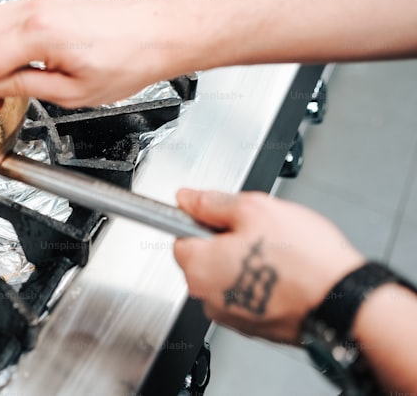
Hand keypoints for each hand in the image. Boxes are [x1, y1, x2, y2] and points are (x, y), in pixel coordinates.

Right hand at [0, 0, 180, 108]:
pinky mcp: (45, 1)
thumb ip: (19, 87)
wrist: (157, 33)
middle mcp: (32, 11)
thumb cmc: (127, 61)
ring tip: (3, 83)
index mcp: (36, 35)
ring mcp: (37, 2)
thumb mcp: (71, 93)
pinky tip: (14, 61)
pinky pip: (1, 16)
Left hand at [173, 189, 364, 342]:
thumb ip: (213, 202)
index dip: (203, 220)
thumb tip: (187, 198)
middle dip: (227, 242)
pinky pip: (249, 297)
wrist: (346, 303)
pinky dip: (262, 285)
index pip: (180, 235)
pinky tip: (287, 274)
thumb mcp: (254, 209)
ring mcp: (233, 316)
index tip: (225, 216)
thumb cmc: (305, 259)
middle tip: (261, 233)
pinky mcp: (258, 327)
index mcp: (199, 268)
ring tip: (279, 255)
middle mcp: (208, 298)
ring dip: (246, 264)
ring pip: (228, 278)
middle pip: (205, 258)